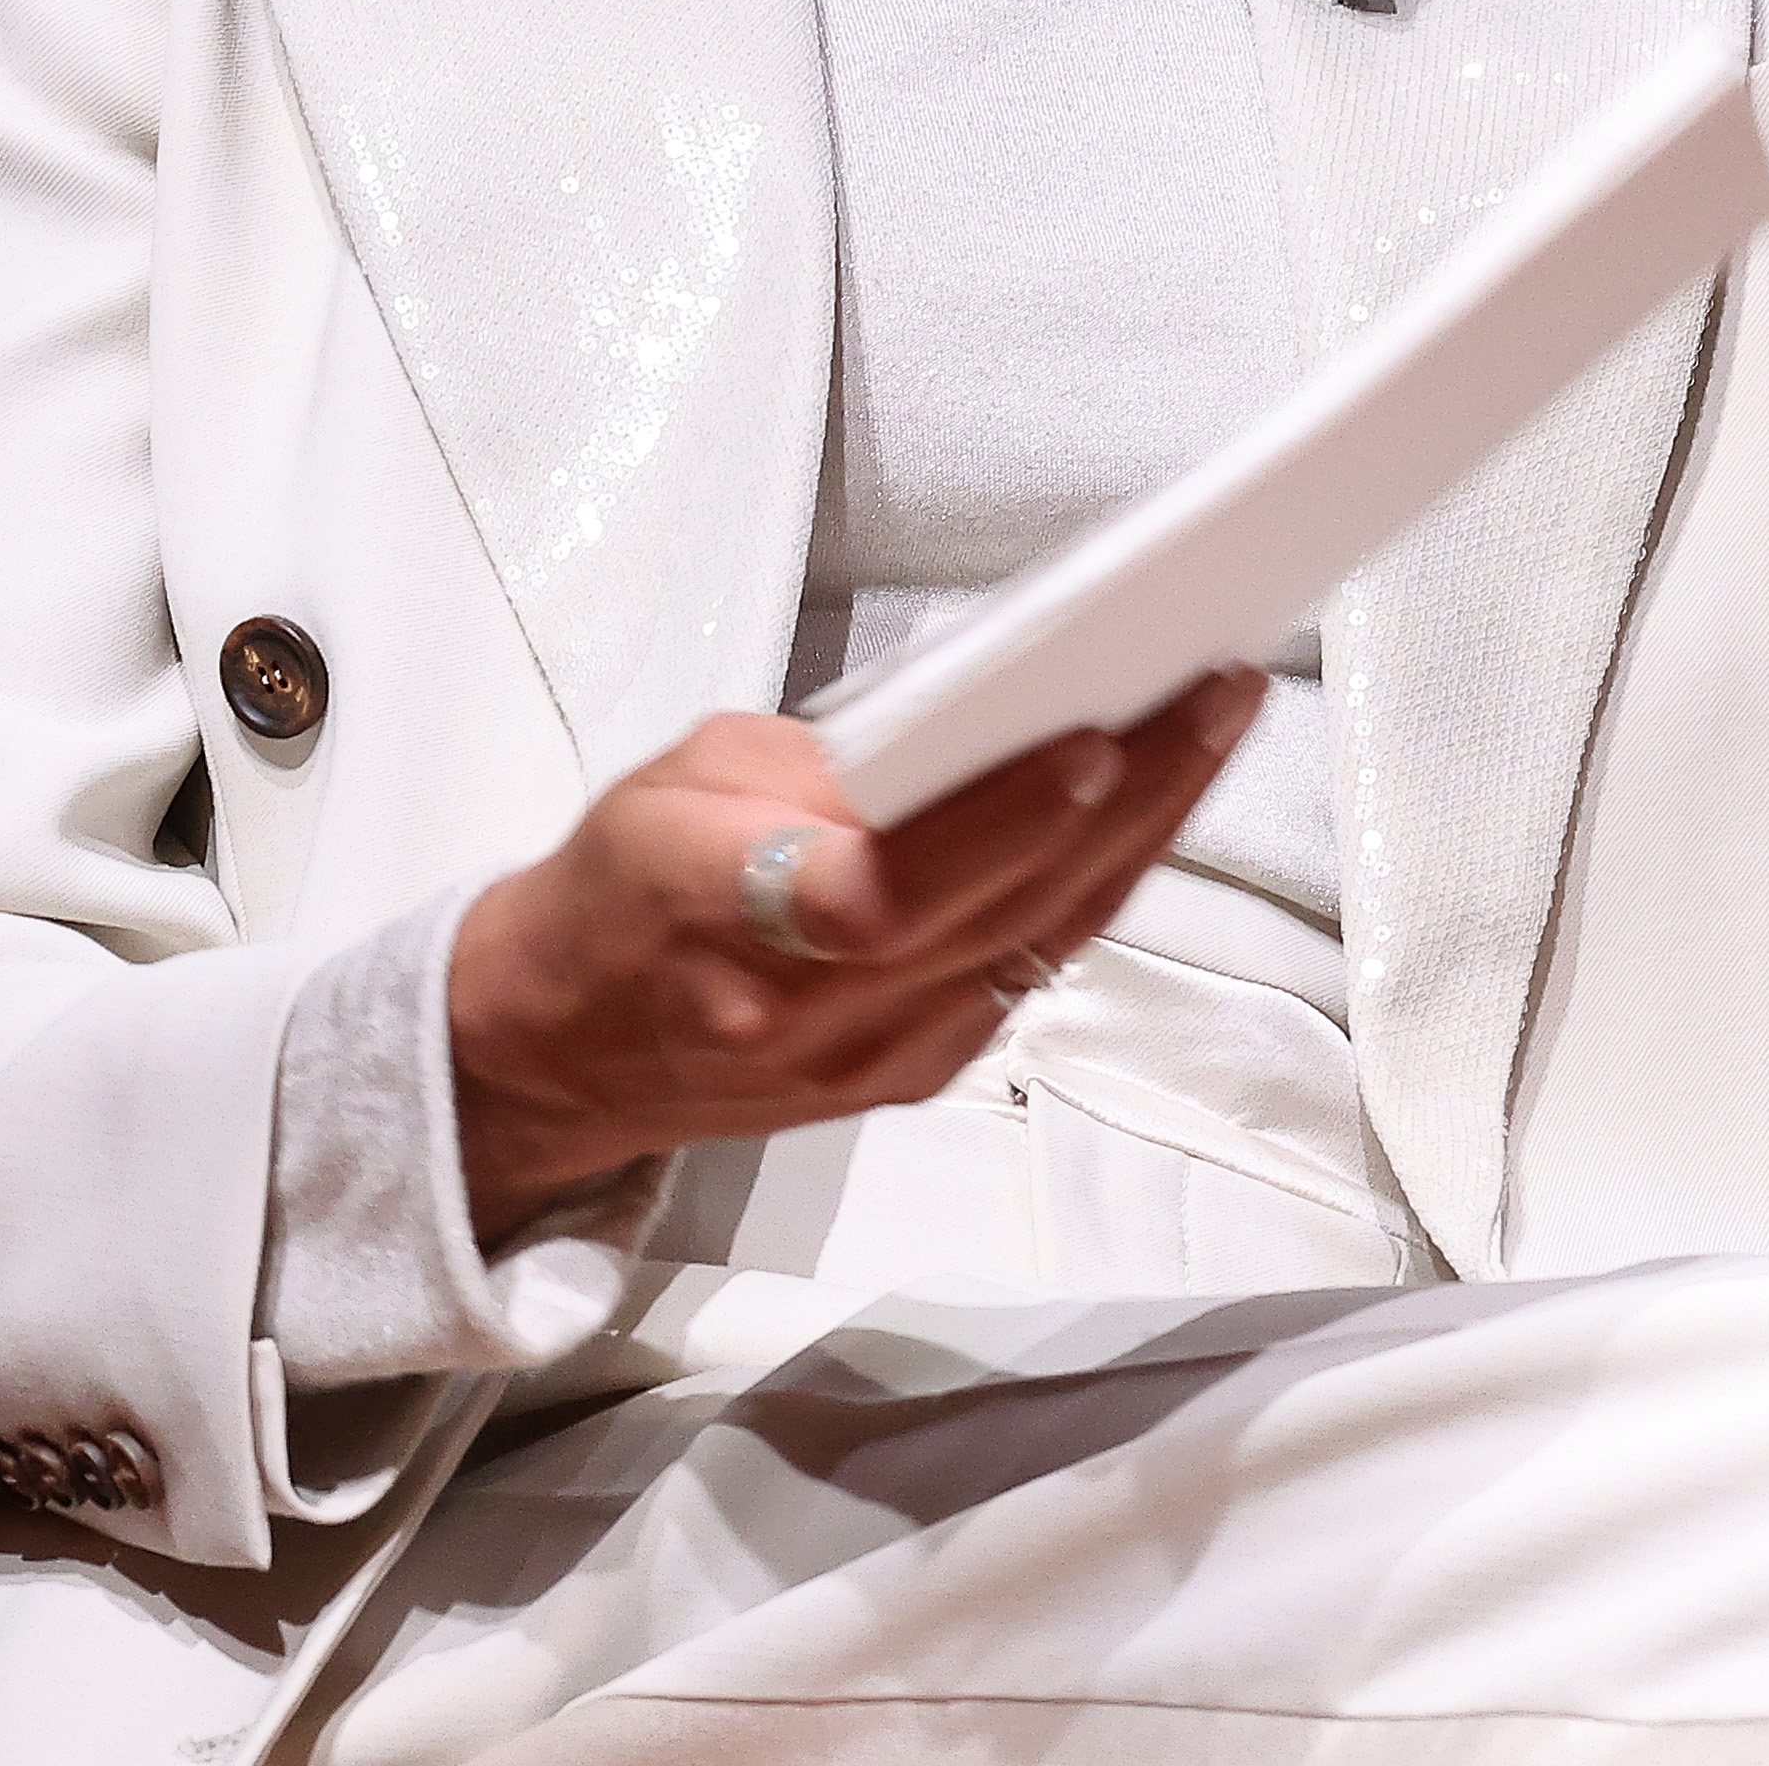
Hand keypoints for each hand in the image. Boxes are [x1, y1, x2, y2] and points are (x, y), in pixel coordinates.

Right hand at [442, 667, 1265, 1243]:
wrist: (557, 1048)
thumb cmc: (613, 895)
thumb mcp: (672, 783)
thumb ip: (813, 763)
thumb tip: (960, 720)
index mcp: (725, 917)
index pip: (881, 889)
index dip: (996, 827)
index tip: (1087, 746)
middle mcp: (809, 1011)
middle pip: (1002, 908)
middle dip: (1128, 794)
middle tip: (1211, 692)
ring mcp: (869, 1059)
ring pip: (1040, 940)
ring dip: (1142, 832)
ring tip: (1209, 727)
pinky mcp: (907, 1076)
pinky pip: (1028, 971)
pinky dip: (1095, 887)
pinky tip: (1147, 811)